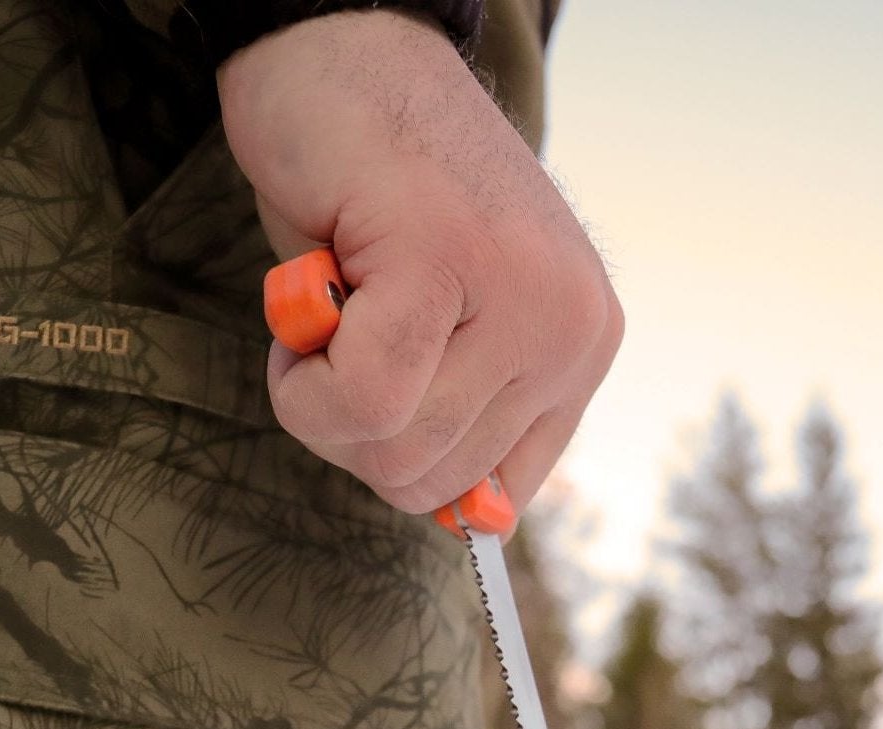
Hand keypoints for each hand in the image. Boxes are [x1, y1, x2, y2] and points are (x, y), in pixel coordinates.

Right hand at [216, 9, 622, 526]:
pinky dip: (302, 374)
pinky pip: (362, 398)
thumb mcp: (440, 334)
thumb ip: (462, 422)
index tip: (376, 382)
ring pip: (394, 447)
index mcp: (580, 350)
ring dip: (318, 398)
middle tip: (336, 332)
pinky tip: (306, 295)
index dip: (405, 460)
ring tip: (326, 303)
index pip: (495, 498)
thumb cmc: (371, 202)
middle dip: (350, 430)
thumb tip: (467, 523)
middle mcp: (570, 327)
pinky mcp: (449, 260)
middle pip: (432, 481)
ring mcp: (520, 292)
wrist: (337, 51)